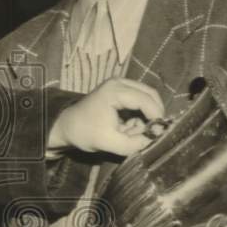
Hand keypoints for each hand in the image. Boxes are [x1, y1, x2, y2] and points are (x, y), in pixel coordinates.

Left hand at [47, 77, 163, 156]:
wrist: (67, 127)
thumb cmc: (84, 133)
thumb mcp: (109, 143)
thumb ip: (134, 143)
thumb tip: (155, 139)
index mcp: (115, 91)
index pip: (146, 100)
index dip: (156, 117)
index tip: (159, 134)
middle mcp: (120, 82)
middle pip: (151, 95)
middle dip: (153, 116)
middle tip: (150, 134)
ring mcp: (120, 84)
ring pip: (147, 99)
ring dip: (144, 117)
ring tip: (130, 132)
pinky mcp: (121, 91)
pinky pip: (140, 101)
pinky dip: (139, 116)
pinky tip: (127, 127)